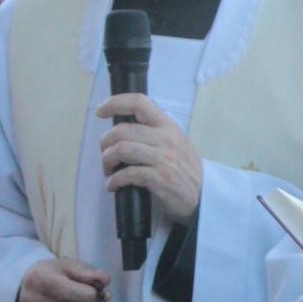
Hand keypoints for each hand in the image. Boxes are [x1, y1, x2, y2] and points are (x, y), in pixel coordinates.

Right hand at [17, 259, 110, 301]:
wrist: (26, 291)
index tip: (92, 291)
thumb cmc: (52, 276)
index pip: (76, 292)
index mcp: (40, 279)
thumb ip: (88, 272)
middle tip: (78, 300)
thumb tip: (105, 280)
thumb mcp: (69, 267)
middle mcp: (31, 301)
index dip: (91, 294)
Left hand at [98, 94, 202, 226]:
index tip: (100, 111)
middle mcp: (166, 139)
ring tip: (107, 169)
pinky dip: (114, 180)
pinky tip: (112, 185)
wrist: (202, 198)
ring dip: (107, 160)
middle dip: (105, 142)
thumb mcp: (177, 142)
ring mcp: (163, 159)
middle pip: (122, 130)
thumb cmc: (185, 170)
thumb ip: (156, 132)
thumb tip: (126, 126)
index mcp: (168, 126)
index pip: (139, 103)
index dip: (115, 103)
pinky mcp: (159, 179)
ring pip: (121, 149)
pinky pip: (127, 174)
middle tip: (104, 153)